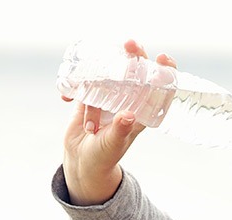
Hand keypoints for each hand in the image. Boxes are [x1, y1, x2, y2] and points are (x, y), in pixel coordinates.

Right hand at [61, 39, 176, 205]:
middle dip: (135, 56)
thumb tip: (128, 116)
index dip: (165, 73)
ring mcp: (109, 98)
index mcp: (140, 113)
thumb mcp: (112, 145)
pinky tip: (66, 98)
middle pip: (136, 72)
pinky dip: (75, 87)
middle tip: (130, 44)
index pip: (158, 90)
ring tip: (86, 89)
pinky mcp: (90, 97)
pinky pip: (85, 84)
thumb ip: (119, 130)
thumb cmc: (103, 158)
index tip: (164, 58)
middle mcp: (127, 102)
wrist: (81, 163)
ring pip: (110, 74)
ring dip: (98, 74)